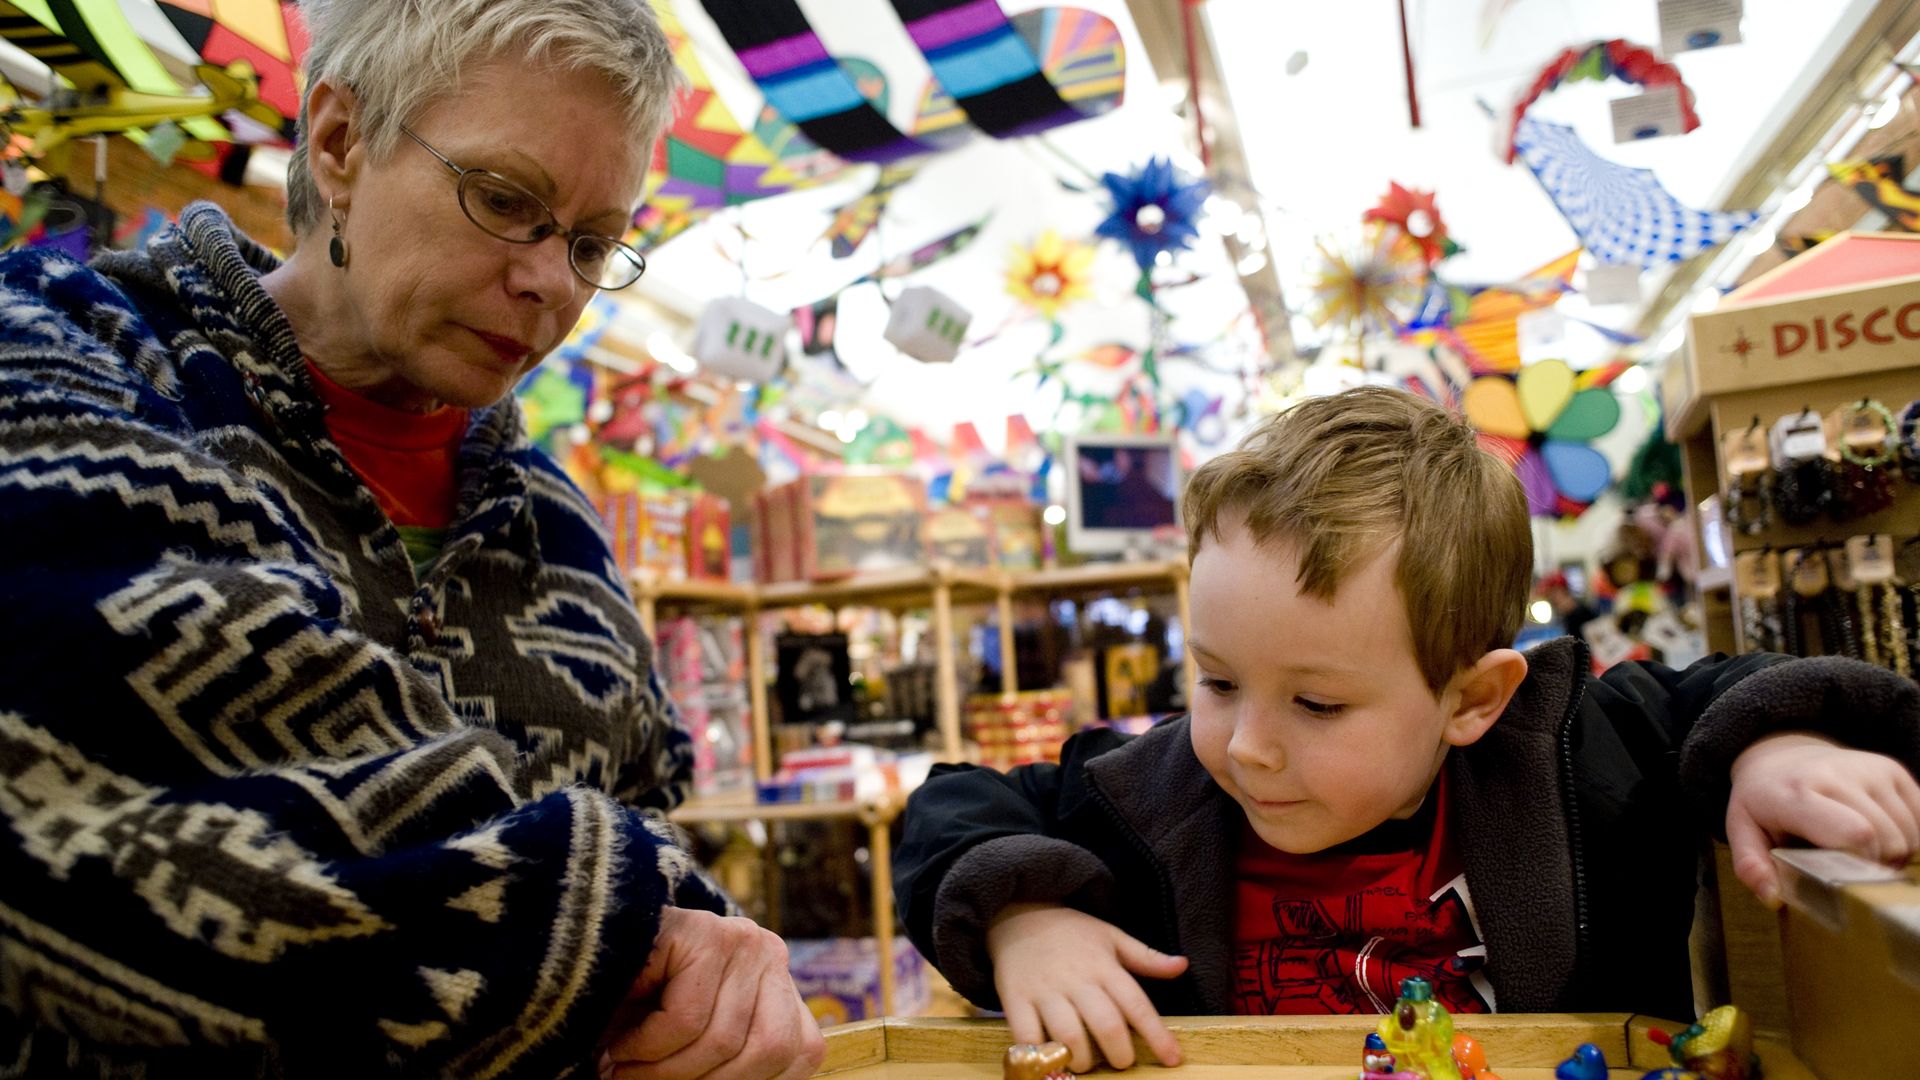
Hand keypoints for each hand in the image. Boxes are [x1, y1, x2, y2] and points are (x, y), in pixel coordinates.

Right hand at [604, 906, 825, 1079]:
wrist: (579, 958)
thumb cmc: (632, 1017)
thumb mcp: (691, 1048)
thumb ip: (726, 1064)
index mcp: (779, 987)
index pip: (800, 1052)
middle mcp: (770, 955)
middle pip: (769, 1050)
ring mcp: (741, 939)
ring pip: (721, 1040)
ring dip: (663, 1072)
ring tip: (625, 1071)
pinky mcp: (703, 933)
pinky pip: (686, 1019)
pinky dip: (647, 1047)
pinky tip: (621, 1045)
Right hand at [986, 903, 1187, 1072]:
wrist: (1018, 914)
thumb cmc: (1070, 931)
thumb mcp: (1111, 936)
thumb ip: (1146, 957)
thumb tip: (1182, 966)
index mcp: (1104, 966)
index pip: (1136, 1004)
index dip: (1157, 1035)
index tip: (1172, 1059)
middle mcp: (1076, 980)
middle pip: (1106, 1025)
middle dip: (1119, 1054)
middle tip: (1121, 1062)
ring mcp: (1044, 991)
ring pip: (1068, 1036)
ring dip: (1082, 1060)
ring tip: (1087, 1063)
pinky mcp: (1016, 999)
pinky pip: (1027, 1035)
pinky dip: (1039, 1054)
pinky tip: (1050, 1058)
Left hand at [1727, 731, 1919, 907]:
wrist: (1782, 755)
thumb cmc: (1764, 801)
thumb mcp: (1742, 829)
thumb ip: (1750, 865)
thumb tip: (1773, 897)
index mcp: (1796, 793)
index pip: (1854, 834)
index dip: (1860, 866)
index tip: (1846, 879)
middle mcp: (1836, 774)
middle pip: (1887, 839)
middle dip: (1877, 865)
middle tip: (1853, 868)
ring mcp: (1868, 768)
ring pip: (1909, 832)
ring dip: (1894, 853)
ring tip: (1864, 851)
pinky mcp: (1892, 769)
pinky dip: (1910, 836)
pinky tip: (1882, 836)